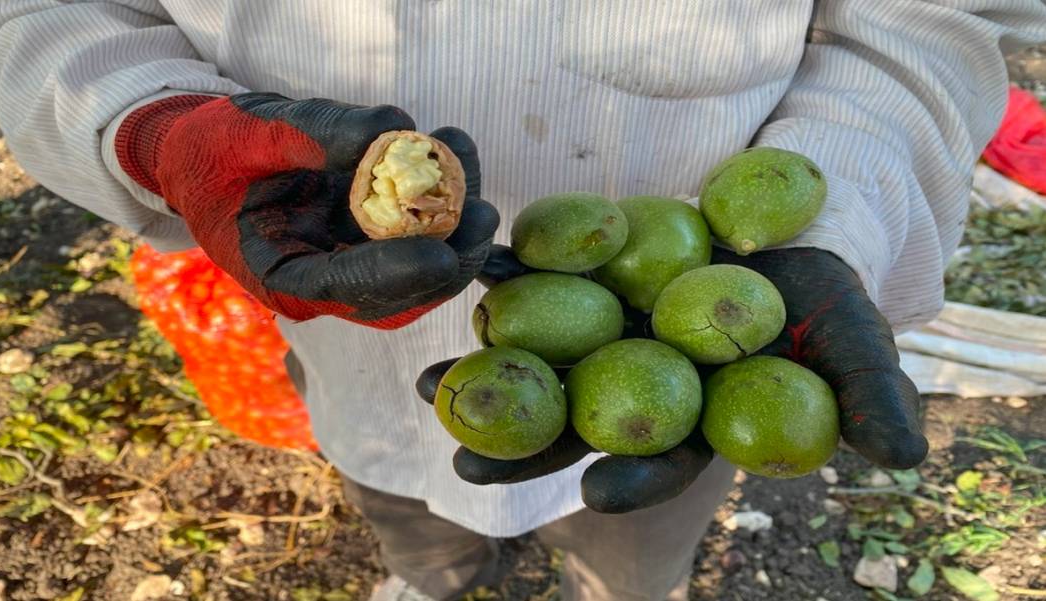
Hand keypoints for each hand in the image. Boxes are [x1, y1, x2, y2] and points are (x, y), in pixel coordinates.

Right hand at [115, 92, 497, 327]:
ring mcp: (348, 261)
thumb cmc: (214, 151)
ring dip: (453, 224)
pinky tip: (454, 153)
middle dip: (447, 261)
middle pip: (398, 294)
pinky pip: (413, 232)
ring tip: (468, 164)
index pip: (346, 288)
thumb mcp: (248, 132)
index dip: (397, 274)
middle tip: (482, 216)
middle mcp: (321, 280)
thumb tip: (388, 130)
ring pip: (416, 266)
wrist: (205, 156)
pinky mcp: (367, 238)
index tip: (441, 253)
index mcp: (279, 275)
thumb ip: (314, 132)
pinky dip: (440, 199)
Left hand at [418, 245, 927, 512]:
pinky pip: (546, 277)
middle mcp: (642, 382)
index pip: (664, 460)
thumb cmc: (823, 295)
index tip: (592, 492)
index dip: (633, 476)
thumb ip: (870, 396)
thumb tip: (904, 456)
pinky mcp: (592, 276)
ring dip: (490, 370)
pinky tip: (474, 274)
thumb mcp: (857, 341)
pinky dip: (512, 275)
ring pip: (545, 358)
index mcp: (696, 416)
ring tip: (428, 386)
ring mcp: (610, 330)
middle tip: (463, 470)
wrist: (788, 224)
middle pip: (580, 422)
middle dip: (523, 445)